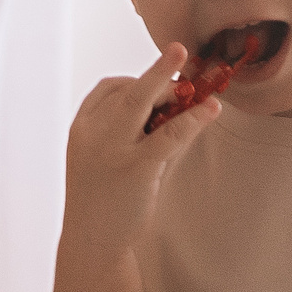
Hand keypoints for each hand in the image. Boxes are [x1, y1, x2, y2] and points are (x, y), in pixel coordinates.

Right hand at [61, 42, 218, 259]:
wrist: (91, 241)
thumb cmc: (100, 198)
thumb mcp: (101, 158)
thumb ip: (126, 132)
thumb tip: (168, 108)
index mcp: (80, 128)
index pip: (107, 89)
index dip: (135, 80)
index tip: (157, 83)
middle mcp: (94, 133)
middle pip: (129, 90)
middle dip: (157, 69)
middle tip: (180, 50)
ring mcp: (114, 149)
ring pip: (146, 103)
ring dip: (175, 85)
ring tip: (202, 80)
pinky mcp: (136, 168)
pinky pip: (169, 134)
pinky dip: (193, 118)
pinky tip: (210, 111)